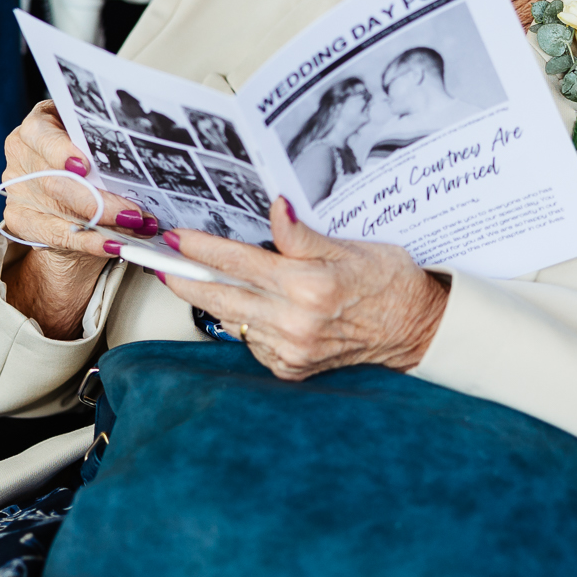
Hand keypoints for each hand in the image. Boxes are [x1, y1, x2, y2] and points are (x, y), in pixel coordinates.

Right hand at [0, 101, 158, 337]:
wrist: (75, 207)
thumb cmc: (92, 166)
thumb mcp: (99, 150)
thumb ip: (109, 152)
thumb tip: (148, 169)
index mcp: (40, 126)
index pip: (40, 132)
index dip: (60, 150)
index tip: (84, 165)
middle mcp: (23, 153)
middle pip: (52, 178)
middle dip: (96, 198)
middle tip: (133, 212)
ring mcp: (17, 187)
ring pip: (54, 208)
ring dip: (100, 222)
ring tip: (136, 227)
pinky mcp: (18, 218)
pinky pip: (52, 234)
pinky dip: (86, 242)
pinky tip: (111, 245)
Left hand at [154, 199, 449, 379]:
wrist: (417, 329)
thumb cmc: (389, 283)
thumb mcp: (350, 246)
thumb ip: (302, 235)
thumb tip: (276, 208)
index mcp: (309, 287)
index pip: (239, 262)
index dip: (202, 249)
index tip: (176, 240)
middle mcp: (296, 323)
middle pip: (222, 297)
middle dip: (186, 278)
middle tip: (160, 262)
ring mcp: (292, 351)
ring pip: (232, 321)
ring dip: (210, 300)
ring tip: (190, 278)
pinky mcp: (291, 368)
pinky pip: (251, 342)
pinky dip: (242, 323)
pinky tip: (241, 306)